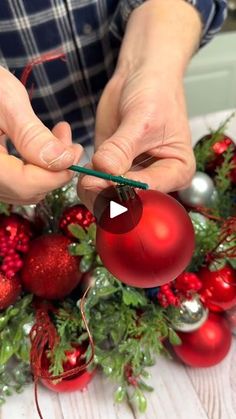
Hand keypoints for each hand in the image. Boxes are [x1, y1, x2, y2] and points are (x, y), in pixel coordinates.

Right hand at [0, 66, 82, 203]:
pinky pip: (11, 181)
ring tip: (59, 136)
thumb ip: (33, 134)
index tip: (75, 153)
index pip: (24, 184)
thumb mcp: (5, 100)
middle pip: (24, 190)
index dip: (56, 174)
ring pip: (20, 189)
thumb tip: (63, 161)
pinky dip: (31, 167)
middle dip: (54, 169)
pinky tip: (40, 145)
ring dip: (46, 168)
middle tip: (70, 142)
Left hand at [78, 0, 200, 210]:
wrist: (140, 75)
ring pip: (109, 198)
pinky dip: (85, 180)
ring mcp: (131, 176)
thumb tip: (105, 172)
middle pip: (130, 202)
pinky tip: (83, 164)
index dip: (126, 190)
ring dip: (92, 189)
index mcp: (176, 171)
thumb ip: (122, 148)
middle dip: (106, 193)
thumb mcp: (142, 119)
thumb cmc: (156, 92)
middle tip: (89, 178)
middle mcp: (155, 179)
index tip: (106, 177)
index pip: (151, 192)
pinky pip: (95, 186)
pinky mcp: (111, 169)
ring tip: (86, 168)